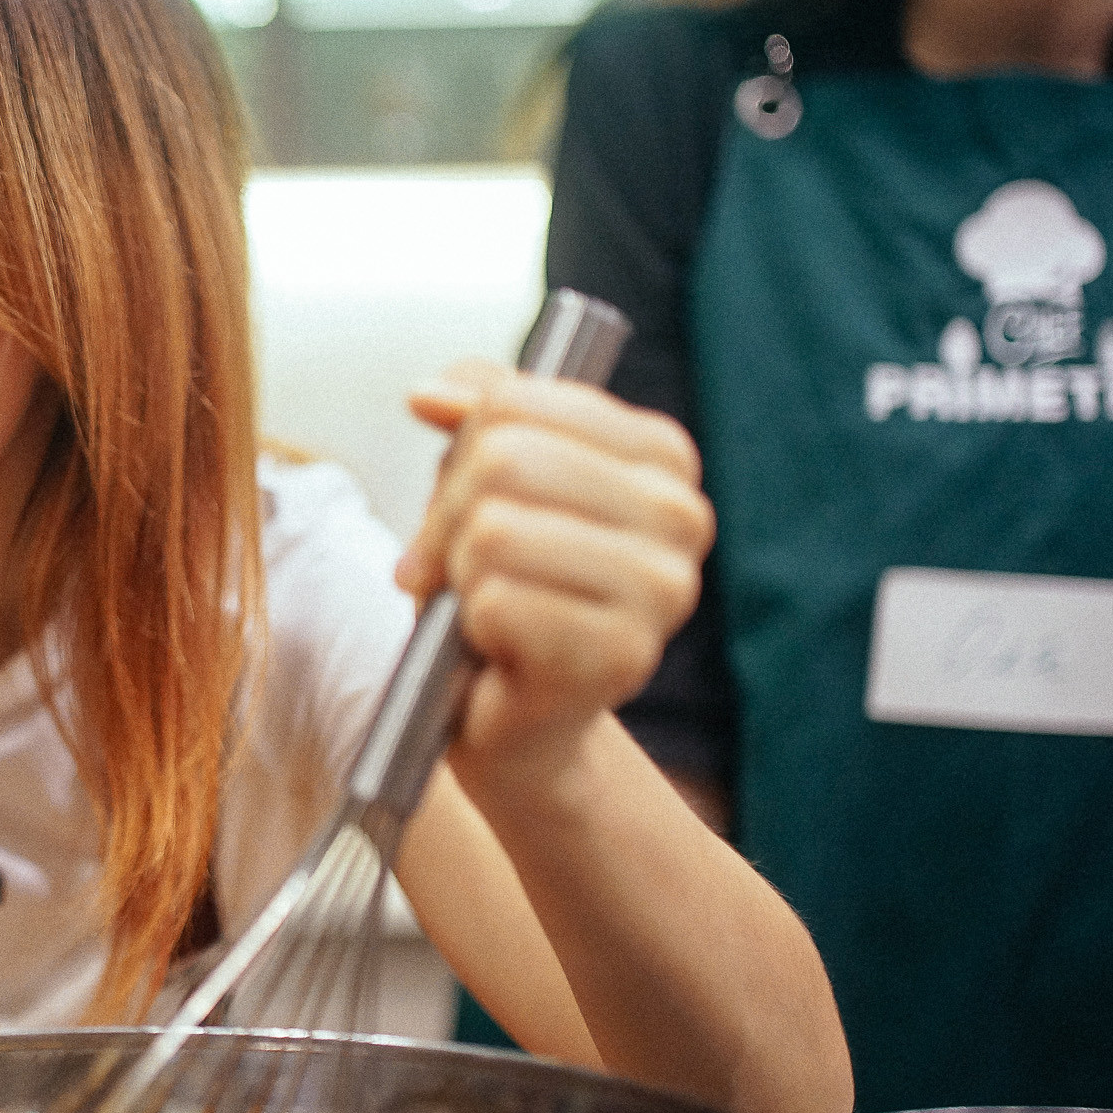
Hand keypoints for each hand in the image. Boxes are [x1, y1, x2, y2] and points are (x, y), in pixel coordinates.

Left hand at [395, 360, 712, 786]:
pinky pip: (497, 602)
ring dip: (460, 576)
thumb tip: (431, 394)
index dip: (459, 454)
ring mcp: (662, 591)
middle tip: (454, 568)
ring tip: (481, 607)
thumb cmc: (499, 589)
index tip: (456, 505)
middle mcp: (681, 516)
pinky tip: (496, 648)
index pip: (514, 402)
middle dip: (448, 519)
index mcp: (661, 457)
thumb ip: (475, 414)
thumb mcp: (482, 483)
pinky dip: (471, 625)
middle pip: (502, 460)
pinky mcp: (621, 657)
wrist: (510, 718)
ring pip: (494, 531)